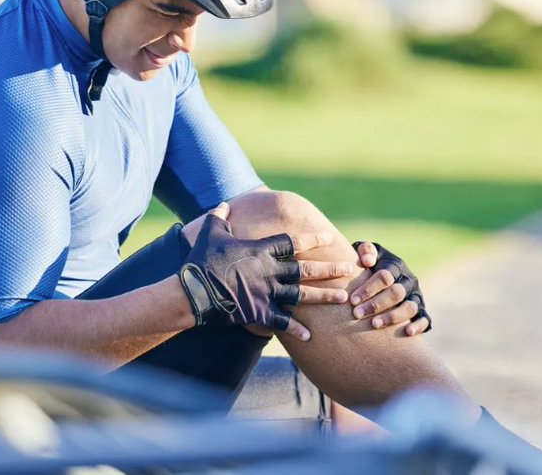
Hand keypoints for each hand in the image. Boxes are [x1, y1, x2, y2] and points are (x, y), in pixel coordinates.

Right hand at [178, 203, 350, 340]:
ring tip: (343, 298)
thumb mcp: (211, 233)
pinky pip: (283, 322)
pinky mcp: (259, 312)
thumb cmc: (202, 260)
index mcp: (261, 250)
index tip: (327, 236)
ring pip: (302, 294)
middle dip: (329, 268)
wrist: (194, 291)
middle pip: (306, 268)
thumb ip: (219, 218)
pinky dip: (297, 329)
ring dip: (324, 296)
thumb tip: (222, 205)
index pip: (292, 241)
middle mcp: (269, 271)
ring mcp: (266, 292)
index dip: (311, 238)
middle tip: (348, 268)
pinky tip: (312, 336)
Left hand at [350, 241, 430, 335]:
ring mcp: (416, 296)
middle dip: (376, 304)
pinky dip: (418, 325)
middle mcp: (408, 281)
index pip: (385, 276)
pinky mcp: (422, 311)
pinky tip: (407, 332)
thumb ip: (365, 251)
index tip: (352, 300)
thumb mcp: (366, 254)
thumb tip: (368, 261)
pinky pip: (425, 319)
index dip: (369, 288)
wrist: (384, 279)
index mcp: (396, 266)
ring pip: (410, 307)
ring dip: (392, 316)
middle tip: (357, 314)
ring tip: (374, 324)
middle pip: (396, 292)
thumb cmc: (368, 267)